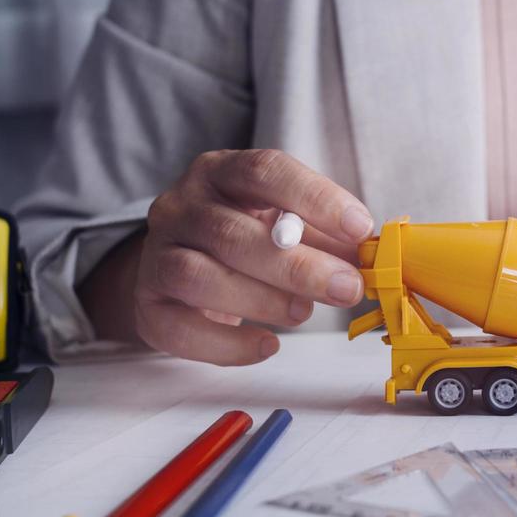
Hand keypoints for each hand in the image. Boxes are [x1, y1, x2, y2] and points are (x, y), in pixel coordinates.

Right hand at [107, 149, 373, 365]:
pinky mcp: (147, 305)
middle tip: (346, 287)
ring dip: (262, 300)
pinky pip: (180, 330)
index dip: (315, 198)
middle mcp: (179, 206)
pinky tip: (266, 346)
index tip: (360, 228)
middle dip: (297, 265)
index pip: (264, 170)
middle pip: (230, 232)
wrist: (177, 265)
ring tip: (304, 314)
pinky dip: (228, 346)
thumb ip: (322, 234)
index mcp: (219, 172)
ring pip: (197, 277)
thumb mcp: (281, 221)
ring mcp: (156, 255)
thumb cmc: (243, 237)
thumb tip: (370, 256)